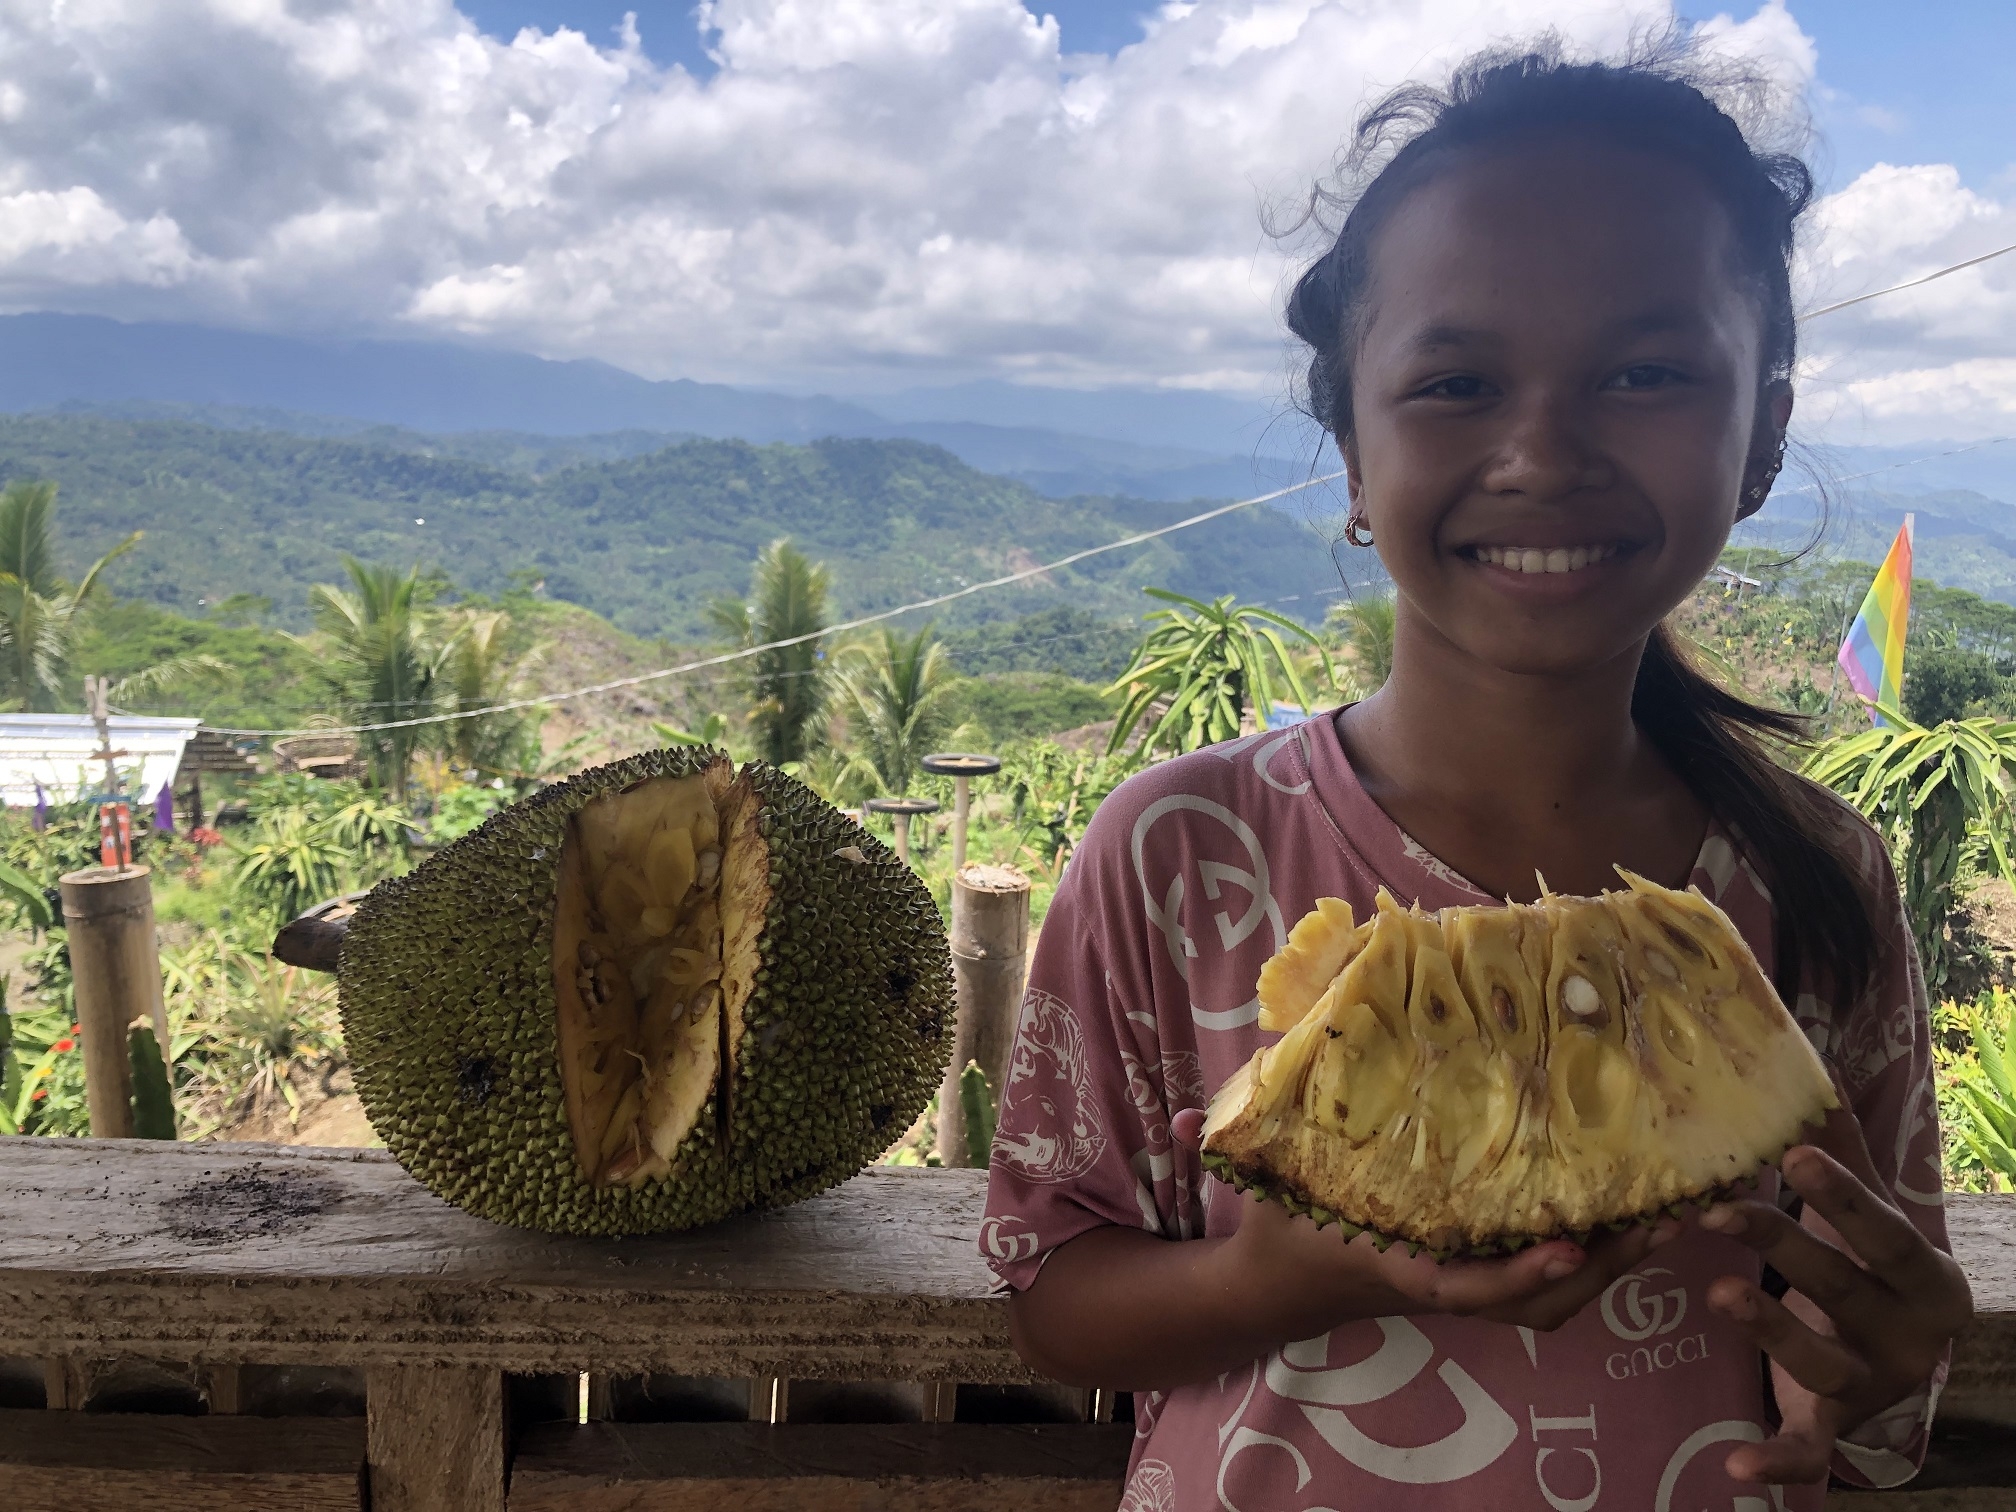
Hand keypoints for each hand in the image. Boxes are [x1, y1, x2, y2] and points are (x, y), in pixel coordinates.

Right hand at [1173, 1108, 1681, 1339]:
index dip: (1522, 1274)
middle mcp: (1445, 1280)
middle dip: (1604, 1266)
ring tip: (1672, 1206)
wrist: (1277, 1282)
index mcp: (1400, 1264)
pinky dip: (1597, 1253)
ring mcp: (1466, 1278)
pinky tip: (1631, 1207)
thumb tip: (1185, 1119)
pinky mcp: (1477, 1266)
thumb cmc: (1275, 1223)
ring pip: (1557, 1295)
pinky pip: (1550, 1275)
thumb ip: (1224, 1141)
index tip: (1567, 1246)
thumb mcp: (1251, 1178)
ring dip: (1616, 1260)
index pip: (1471, 1287)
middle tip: (1663, 1215)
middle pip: (1542, 1300)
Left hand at [1700, 1106, 1972, 1486]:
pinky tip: (1738, 1468)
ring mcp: (1873, 1384)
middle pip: (1841, 1287)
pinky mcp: (1837, 1427)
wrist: (1903, 1355)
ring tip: (1719, 1293)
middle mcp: (1907, 1335)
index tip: (1792, 1154)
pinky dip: (1779, 1460)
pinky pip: (1809, 1449)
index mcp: (1924, 1276)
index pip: (1881, 1231)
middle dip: (1783, 1247)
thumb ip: (1842, 1151)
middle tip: (1719, 1209)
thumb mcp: (1867, 1214)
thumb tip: (1812, 1068)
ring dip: (1771, 1329)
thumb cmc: (1873, 1266)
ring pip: (1821, 1360)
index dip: (1839, 1196)